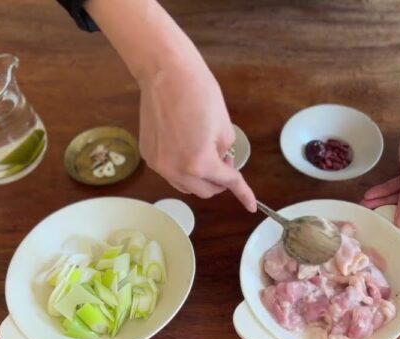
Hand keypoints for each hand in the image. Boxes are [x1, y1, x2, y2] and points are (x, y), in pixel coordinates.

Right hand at [85, 0, 255, 211]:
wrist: (165, 73)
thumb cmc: (198, 92)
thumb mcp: (225, 127)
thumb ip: (225, 153)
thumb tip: (221, 162)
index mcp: (200, 163)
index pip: (228, 183)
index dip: (243, 193)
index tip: (251, 205)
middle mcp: (176, 170)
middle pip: (205, 191)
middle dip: (219, 182)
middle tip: (225, 163)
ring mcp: (159, 164)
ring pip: (185, 186)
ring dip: (200, 178)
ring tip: (204, 155)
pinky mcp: (148, 156)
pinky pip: (170, 173)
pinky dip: (182, 168)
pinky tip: (185, 147)